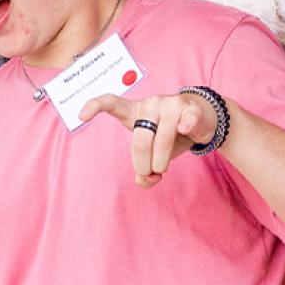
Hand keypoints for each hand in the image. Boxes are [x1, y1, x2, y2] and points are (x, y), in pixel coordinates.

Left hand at [79, 91, 217, 186]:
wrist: (204, 118)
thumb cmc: (172, 134)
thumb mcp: (155, 152)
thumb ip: (145, 168)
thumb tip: (143, 181)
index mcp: (134, 111)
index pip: (111, 102)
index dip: (94, 106)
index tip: (80, 116)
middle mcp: (150, 104)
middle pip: (139, 139)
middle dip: (143, 164)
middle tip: (149, 173)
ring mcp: (170, 104)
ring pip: (162, 139)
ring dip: (161, 162)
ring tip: (163, 168)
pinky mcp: (190, 109)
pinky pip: (185, 122)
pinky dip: (184, 129)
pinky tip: (184, 130)